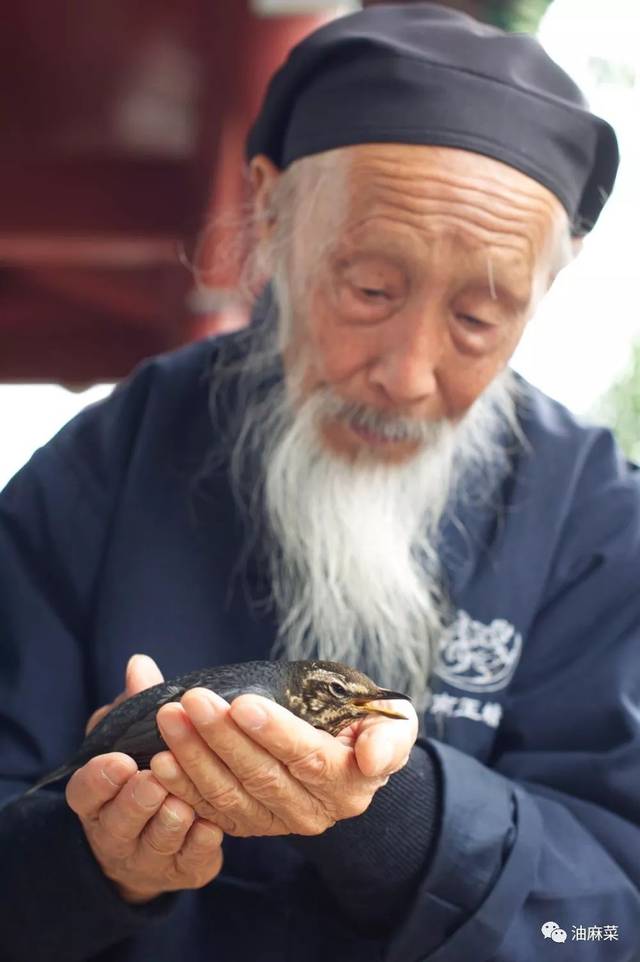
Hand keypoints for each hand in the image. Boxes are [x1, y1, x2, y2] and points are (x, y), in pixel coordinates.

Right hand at [65, 655, 223, 903]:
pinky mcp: (183, 871)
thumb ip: (135, 705)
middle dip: (136, 801)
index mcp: (97, 797)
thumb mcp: (132, 737)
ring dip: (168, 823)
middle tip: (154, 780)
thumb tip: (140, 664)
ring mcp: (148, 856)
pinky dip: (199, 844)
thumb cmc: (143, 770)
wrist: (155, 838)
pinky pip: (190, 862)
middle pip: (119, 822)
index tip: (120, 759)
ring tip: (183, 804)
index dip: (100, 778)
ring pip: (155, 843)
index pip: (85, 791)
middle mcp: (116, 831)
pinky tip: (211, 827)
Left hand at [150, 688, 417, 837]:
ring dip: (193, 756)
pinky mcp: (246, 823)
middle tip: (191, 699)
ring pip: (229, 793)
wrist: (351, 753)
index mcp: (348, 784)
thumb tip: (373, 758)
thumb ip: (391, 737)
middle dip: (220, 736)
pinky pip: (209, 808)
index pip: (307, 758)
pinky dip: (182, 784)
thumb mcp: (395, 722)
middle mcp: (313, 811)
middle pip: (260, 775)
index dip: (274, 732)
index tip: (241, 702)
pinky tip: (160, 759)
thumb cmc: (368, 724)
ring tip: (169, 719)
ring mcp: (276, 822)